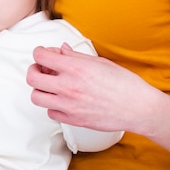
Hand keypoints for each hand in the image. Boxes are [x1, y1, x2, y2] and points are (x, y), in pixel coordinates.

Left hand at [27, 42, 153, 132]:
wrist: (137, 107)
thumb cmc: (124, 83)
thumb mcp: (99, 62)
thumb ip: (76, 56)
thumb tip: (61, 50)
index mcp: (74, 68)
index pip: (41, 56)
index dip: (39, 52)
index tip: (42, 53)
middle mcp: (68, 87)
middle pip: (32, 78)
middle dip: (34, 70)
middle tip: (41, 68)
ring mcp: (68, 105)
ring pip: (36, 97)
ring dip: (40, 89)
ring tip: (50, 85)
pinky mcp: (72, 120)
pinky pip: (50, 112)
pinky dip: (52, 105)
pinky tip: (62, 100)